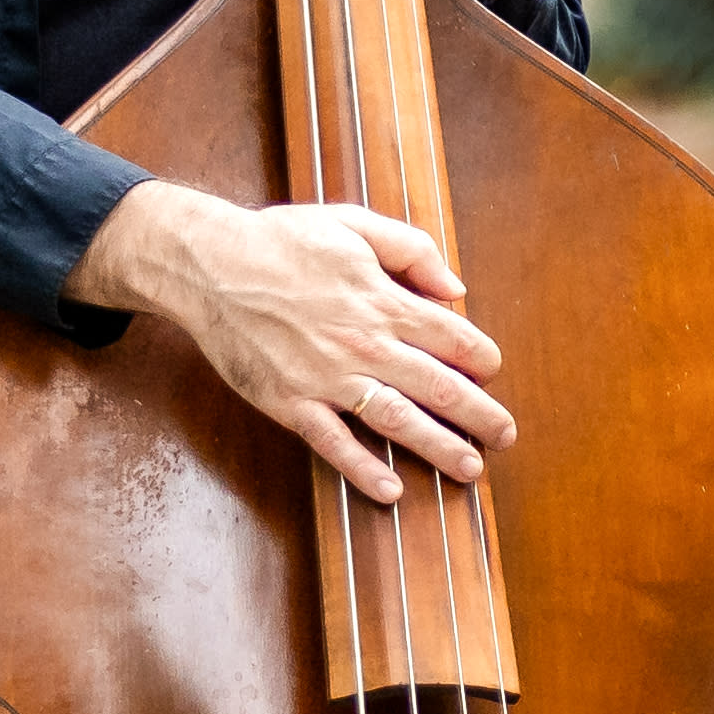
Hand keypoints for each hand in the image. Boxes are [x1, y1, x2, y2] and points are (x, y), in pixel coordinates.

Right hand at [76, 179, 510, 502]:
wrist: (208, 265)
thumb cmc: (280, 241)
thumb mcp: (352, 223)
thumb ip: (410, 249)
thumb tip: (455, 286)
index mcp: (381, 299)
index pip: (452, 336)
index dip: (481, 358)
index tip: (491, 371)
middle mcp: (363, 343)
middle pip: (438, 386)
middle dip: (479, 414)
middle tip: (505, 435)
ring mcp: (326, 378)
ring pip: (398, 420)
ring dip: (439, 447)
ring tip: (471, 469)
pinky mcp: (290, 403)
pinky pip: (334, 443)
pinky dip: (363, 469)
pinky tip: (391, 491)